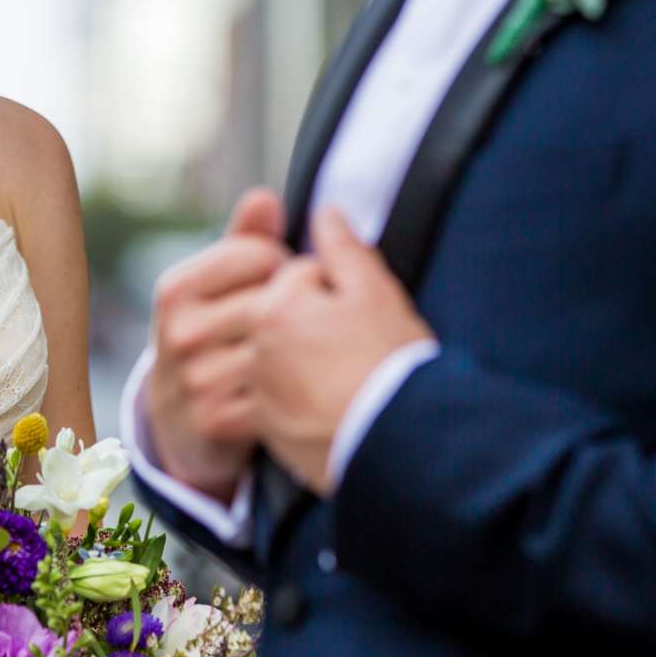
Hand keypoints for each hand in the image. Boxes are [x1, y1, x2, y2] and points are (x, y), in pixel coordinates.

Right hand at [145, 188, 290, 497]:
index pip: (261, 254)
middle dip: (299, 310)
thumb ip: (245, 239)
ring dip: (304, 351)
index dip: (285, 267)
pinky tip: (297, 389)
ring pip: (279, 348)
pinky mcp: (215, 422)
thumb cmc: (214, 333)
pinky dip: (297, 391)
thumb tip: (265, 196)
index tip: (282, 285)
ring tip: (304, 354)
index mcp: (176, 288)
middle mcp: (178, 332)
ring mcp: (194, 380)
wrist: (182, 418)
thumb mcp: (219, 284)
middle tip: (303, 324)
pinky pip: (278, 395)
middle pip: (274, 302)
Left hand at [248, 207, 432, 493]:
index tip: (365, 318)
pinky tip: (335, 406)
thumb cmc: (391, 361)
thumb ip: (342, 247)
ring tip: (348, 380)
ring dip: (305, 363)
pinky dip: (299, 401)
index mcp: (273, 309)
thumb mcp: (375, 291)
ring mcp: (257, 394)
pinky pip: (277, 403)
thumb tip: (324, 212)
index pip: (301, 278)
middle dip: (316, 324)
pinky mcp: (268, 434)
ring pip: (279, 359)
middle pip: (285, 318)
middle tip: (358, 349)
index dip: (341, 292)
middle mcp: (254, 351)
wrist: (401, 444)